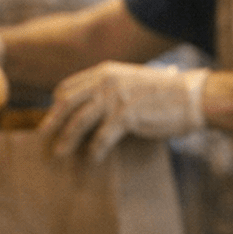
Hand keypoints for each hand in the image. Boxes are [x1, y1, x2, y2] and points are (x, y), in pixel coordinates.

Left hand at [40, 61, 208, 161]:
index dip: (57, 104)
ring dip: (67, 140)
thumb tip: (93, 107)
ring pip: (79, 122)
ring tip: (59, 154)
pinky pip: (101, 138)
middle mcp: (106, 82)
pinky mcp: (127, 116)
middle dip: (52, 121)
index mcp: (105, 72)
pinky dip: (94, 152)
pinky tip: (92, 162)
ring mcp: (116, 99)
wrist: (190, 96)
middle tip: (42, 137)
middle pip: (67, 103)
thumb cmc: (164, 92)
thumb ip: (111, 89)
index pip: (68, 87)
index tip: (52, 119)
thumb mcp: (131, 81)